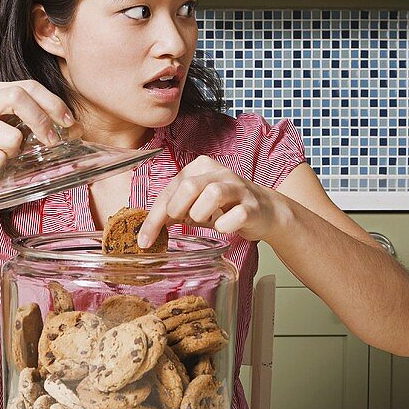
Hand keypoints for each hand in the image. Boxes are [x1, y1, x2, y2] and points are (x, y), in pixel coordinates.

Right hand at [0, 80, 74, 209]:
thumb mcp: (18, 135)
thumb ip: (41, 126)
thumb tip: (77, 129)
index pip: (29, 86)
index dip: (53, 102)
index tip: (68, 122)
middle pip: (17, 96)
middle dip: (41, 121)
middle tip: (53, 142)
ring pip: (11, 136)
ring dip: (15, 152)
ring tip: (3, 156)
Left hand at [137, 156, 284, 246]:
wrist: (264, 211)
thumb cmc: (225, 207)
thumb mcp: (195, 203)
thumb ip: (173, 209)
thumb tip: (148, 228)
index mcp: (200, 167)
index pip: (169, 189)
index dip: (153, 218)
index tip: (144, 240)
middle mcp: (219, 172)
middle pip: (188, 187)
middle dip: (178, 210)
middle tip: (184, 221)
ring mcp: (238, 188)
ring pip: (212, 195)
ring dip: (202, 215)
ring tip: (206, 221)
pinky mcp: (252, 206)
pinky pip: (235, 217)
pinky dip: (224, 226)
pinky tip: (224, 226)